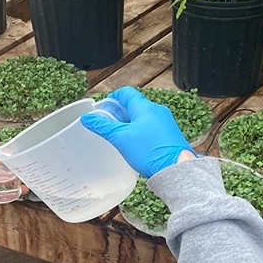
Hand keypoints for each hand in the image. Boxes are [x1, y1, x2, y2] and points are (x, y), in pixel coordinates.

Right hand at [80, 87, 194, 177]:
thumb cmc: (150, 151)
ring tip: (119, 136)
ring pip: (143, 117)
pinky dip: (140, 131)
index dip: (112, 98)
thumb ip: (102, 126)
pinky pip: (151, 127)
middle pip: (134, 105)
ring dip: (129, 123)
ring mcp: (165, 123)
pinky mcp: (170, 135)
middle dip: (119, 113)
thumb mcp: (120, 138)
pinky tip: (135, 144)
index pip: (126, 93)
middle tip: (108, 124)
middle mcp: (157, 111)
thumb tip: (87, 118)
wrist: (175, 169)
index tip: (103, 108)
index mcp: (145, 106)